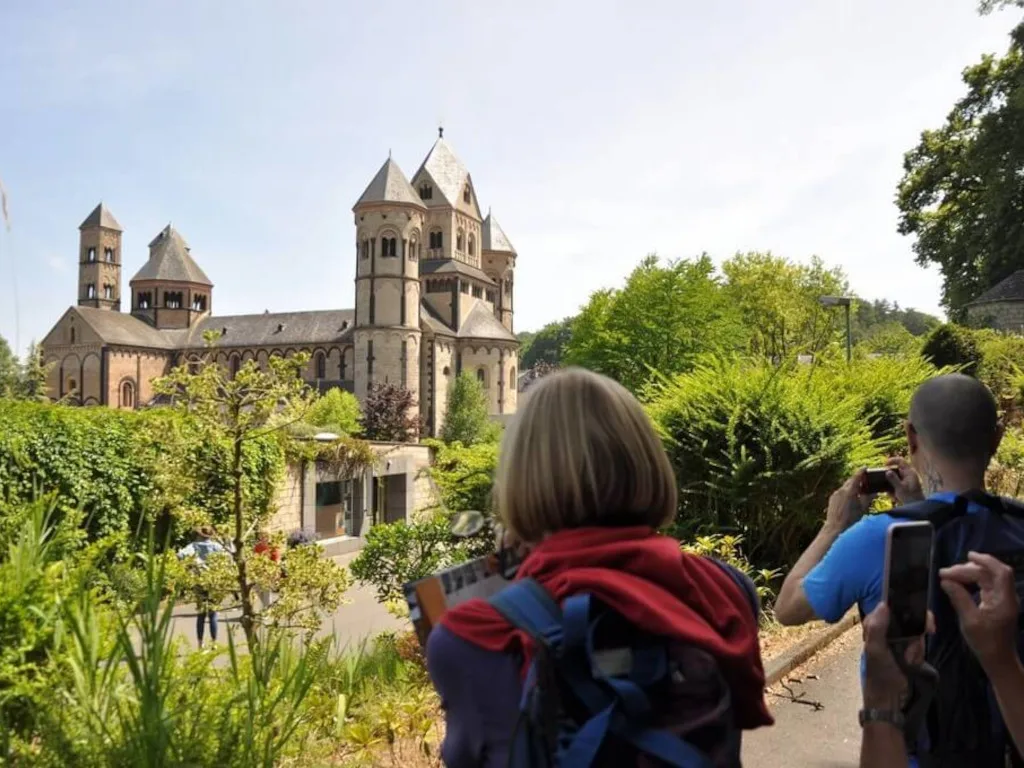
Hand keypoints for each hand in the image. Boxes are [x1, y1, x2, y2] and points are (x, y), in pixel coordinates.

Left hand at [826, 469, 872, 532]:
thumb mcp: (863, 508)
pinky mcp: (832, 498)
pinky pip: (840, 492)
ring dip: (852, 487)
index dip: (861, 471)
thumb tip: (874, 491)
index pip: (856, 477)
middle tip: (864, 480)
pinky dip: (846, 492)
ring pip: (845, 486)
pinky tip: (850, 498)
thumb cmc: (851, 519)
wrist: (835, 527)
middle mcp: (841, 490)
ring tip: (859, 491)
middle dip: (857, 479)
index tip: (865, 467)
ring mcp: (836, 493)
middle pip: (850, 481)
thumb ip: (869, 497)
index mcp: (850, 491)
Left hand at [862, 602, 927, 708]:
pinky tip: (913, 663)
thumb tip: (883, 604)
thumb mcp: (876, 651)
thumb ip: (877, 628)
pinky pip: (918, 644)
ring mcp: (896, 640)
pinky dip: (918, 653)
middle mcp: (884, 629)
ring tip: (910, 660)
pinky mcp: (906, 650)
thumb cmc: (880, 676)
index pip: (891, 606)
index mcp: (873, 625)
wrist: (891, 700)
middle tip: (919, 644)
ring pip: (915, 632)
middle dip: (916, 632)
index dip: (907, 608)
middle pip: (907, 618)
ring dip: (917, 647)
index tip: (923, 618)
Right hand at [885, 457, 924, 504]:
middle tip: (885, 483)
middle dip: (890, 478)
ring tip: (892, 494)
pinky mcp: (906, 486)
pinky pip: (897, 485)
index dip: (892, 461)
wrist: (917, 507)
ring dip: (891, 486)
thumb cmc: (910, 498)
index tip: (884, 465)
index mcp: (910, 472)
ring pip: (895, 479)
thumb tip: (887, 471)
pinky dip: (894, 490)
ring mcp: (908, 481)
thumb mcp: (900, 488)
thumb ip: (893, 479)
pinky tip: (895, 498)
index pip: (900, 461)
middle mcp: (909, 475)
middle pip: (896, 470)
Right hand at [940, 552, 1019, 671]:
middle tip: (945, 573)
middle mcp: (1006, 597)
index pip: (1000, 572)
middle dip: (968, 569)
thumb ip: (959, 598)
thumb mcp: (969, 621)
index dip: (986, 560)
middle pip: (990, 574)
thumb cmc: (985, 642)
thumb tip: (946, 581)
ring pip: (987, 578)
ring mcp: (1003, 600)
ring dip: (969, 574)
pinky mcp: (997, 603)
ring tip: (949, 576)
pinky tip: (960, 582)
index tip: (967, 555)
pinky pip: (986, 585)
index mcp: (1004, 600)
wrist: (998, 659)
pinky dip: (973, 581)